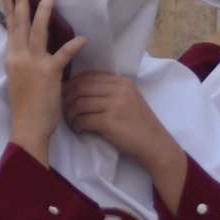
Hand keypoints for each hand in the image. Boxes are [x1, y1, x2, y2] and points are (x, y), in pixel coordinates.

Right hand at [4, 0, 85, 167]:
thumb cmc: (26, 108)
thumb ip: (25, 64)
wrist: (28, 127)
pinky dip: (73, 45)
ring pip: (38, 31)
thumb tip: (32, 53)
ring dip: (44, 12)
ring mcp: (33, 64)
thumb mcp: (20, 81)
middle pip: (21, 24)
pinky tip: (83, 38)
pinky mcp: (49, 73)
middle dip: (23, 2)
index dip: (11, 11)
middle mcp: (19, 58)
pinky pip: (63, 54)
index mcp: (12, 60)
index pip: (11, 30)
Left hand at [62, 72, 187, 211]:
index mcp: (122, 81)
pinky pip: (83, 119)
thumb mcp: (129, 99)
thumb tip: (80, 88)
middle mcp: (118, 89)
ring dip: (70, 114)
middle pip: (81, 88)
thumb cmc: (139, 123)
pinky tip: (79, 129)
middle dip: (68, 98)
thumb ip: (110, 91)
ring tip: (72, 121)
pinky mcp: (109, 122)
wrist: (154, 143)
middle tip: (65, 109)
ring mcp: (114, 105)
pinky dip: (77, 124)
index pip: (89, 76)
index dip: (73, 84)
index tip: (66, 94)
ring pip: (80, 103)